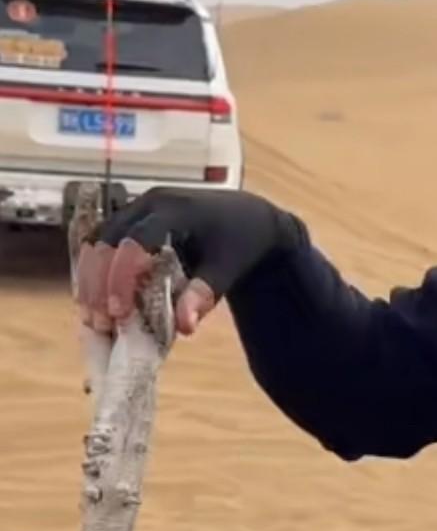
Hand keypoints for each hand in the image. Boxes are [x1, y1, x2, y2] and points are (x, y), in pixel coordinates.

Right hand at [75, 188, 293, 337]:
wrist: (249, 219)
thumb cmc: (240, 243)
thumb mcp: (228, 269)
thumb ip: (205, 294)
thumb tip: (185, 326)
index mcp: (175, 209)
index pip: (137, 239)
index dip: (122, 275)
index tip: (119, 311)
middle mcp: (151, 203)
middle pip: (108, 238)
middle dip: (99, 281)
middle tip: (99, 321)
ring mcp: (139, 209)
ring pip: (100, 240)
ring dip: (93, 278)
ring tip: (94, 318)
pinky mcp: (134, 221)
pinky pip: (106, 244)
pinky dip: (99, 272)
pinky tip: (100, 303)